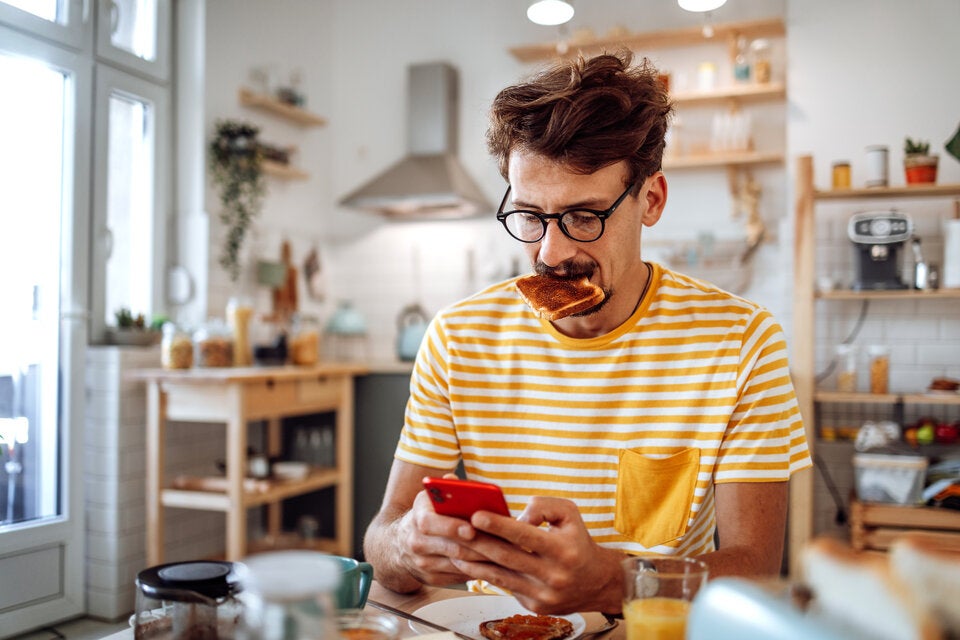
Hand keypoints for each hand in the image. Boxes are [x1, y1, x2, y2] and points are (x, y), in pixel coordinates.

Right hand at [391, 480, 502, 586]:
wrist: (399, 544)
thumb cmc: (426, 516)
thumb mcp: (430, 498)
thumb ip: (445, 489)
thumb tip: (453, 480)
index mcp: (418, 517)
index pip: (431, 523)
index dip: (452, 526)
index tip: (471, 528)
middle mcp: (416, 542)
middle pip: (452, 548)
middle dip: (479, 546)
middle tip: (503, 543)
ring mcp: (423, 564)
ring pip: (459, 565)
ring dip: (483, 560)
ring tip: (505, 553)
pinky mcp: (431, 579)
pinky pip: (458, 577)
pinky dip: (477, 570)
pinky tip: (493, 564)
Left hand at [450, 497, 625, 614]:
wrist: (597, 581)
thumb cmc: (578, 542)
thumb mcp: (569, 514)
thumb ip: (543, 506)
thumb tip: (518, 517)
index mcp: (562, 550)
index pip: (524, 535)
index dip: (498, 525)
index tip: (476, 515)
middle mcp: (553, 574)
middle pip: (506, 557)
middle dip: (477, 542)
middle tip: (456, 529)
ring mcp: (543, 594)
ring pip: (500, 576)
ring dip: (474, 562)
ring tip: (454, 549)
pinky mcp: (534, 606)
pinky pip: (505, 587)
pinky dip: (485, 575)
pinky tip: (469, 565)